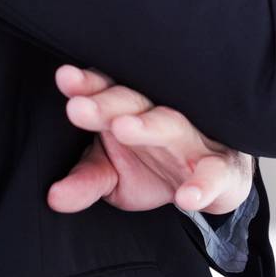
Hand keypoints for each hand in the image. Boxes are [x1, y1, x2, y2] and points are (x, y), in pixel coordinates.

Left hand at [46, 64, 255, 217]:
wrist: (214, 179)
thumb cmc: (157, 165)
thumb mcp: (115, 175)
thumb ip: (86, 181)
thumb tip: (53, 197)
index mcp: (131, 110)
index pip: (106, 90)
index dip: (87, 85)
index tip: (65, 79)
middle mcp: (162, 116)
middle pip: (134, 101)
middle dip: (107, 103)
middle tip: (80, 107)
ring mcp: (194, 140)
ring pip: (172, 126)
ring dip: (149, 127)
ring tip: (123, 128)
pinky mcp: (221, 169)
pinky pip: (214, 174)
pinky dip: (203, 185)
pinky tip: (187, 197)